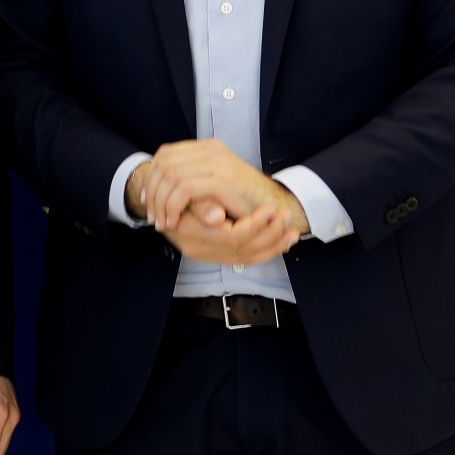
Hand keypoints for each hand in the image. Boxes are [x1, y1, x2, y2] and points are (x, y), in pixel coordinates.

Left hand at [134, 139, 308, 237]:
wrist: (276, 207)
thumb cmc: (243, 200)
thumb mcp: (212, 186)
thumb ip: (190, 181)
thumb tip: (154, 189)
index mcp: (208, 148)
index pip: (166, 153)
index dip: (152, 176)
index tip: (148, 198)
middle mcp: (211, 150)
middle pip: (164, 164)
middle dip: (153, 191)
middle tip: (152, 216)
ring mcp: (217, 163)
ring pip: (170, 176)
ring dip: (161, 202)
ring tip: (162, 222)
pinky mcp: (222, 180)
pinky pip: (183, 189)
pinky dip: (172, 206)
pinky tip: (173, 220)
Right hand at [165, 202, 300, 265]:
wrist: (161, 208)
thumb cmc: (173, 195)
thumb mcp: (182, 196)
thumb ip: (201, 205)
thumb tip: (218, 217)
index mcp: (194, 236)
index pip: (233, 238)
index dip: (255, 226)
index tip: (270, 209)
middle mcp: (203, 251)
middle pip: (245, 251)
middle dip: (271, 236)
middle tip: (286, 217)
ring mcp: (212, 255)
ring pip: (250, 258)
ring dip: (274, 245)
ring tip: (292, 232)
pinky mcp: (220, 256)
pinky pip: (249, 260)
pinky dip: (270, 251)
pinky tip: (284, 242)